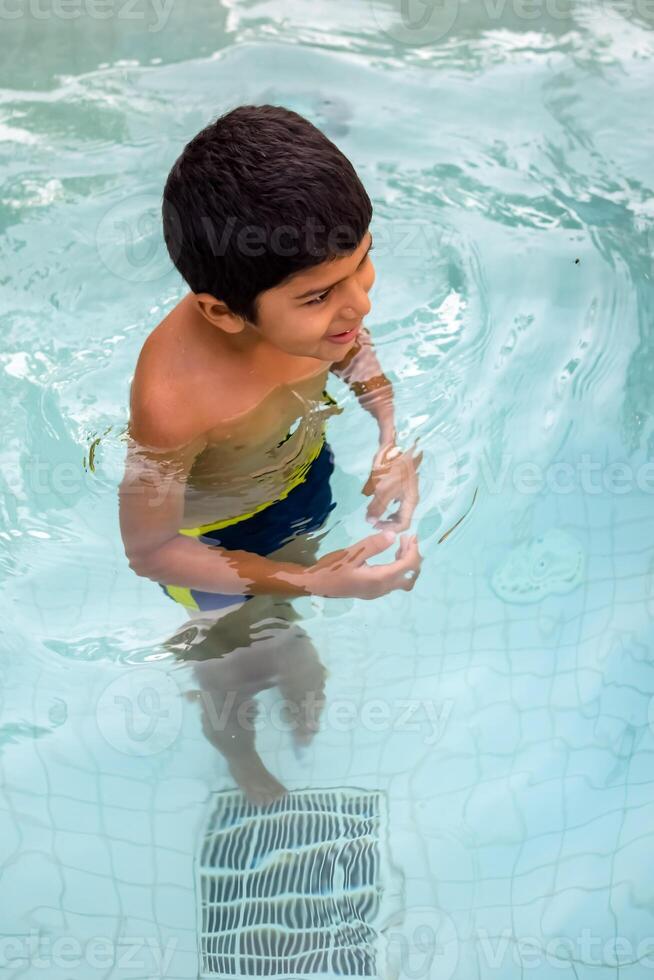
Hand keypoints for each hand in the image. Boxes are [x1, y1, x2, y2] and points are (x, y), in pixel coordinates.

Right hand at [306, 529, 421, 599]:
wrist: (316, 584)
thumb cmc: (332, 567)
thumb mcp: (351, 553)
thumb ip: (373, 545)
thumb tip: (393, 535)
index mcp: (379, 579)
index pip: (407, 567)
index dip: (413, 550)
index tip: (411, 535)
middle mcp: (382, 589)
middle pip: (410, 576)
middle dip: (414, 558)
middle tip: (407, 539)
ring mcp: (378, 592)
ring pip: (403, 580)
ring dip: (407, 563)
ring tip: (401, 545)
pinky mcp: (373, 590)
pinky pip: (394, 581)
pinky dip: (399, 568)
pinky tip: (392, 556)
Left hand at [362, 441, 422, 532]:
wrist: (394, 444)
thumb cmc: (391, 467)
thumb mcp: (382, 489)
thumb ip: (377, 507)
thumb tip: (370, 522)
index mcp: (410, 501)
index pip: (403, 524)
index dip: (388, 528)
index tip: (374, 525)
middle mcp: (411, 498)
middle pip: (402, 518)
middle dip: (387, 522)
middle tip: (372, 521)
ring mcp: (407, 490)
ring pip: (398, 509)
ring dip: (385, 513)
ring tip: (372, 513)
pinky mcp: (401, 483)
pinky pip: (395, 500)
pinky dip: (386, 504)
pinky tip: (377, 500)